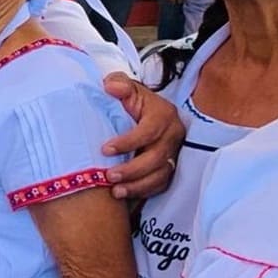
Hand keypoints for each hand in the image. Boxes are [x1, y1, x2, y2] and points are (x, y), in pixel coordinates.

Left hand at [100, 73, 182, 198]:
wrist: (140, 112)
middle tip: (109, 175)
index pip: (150, 131)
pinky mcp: (169, 167)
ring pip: (161, 174)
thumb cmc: (130, 101)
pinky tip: (124, 194)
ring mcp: (173, 152)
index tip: (105, 149)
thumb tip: (110, 86)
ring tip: (115, 191)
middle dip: (133, 169)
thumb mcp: (126, 88)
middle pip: (158, 157)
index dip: (129, 142)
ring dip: (137, 185)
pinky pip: (160, 184)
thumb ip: (119, 84)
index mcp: (164, 114)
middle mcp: (173, 135)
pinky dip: (143, 191)